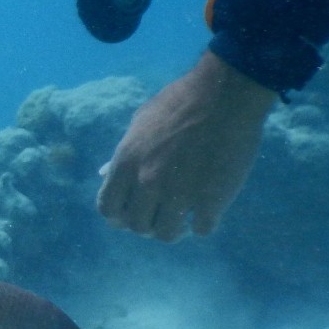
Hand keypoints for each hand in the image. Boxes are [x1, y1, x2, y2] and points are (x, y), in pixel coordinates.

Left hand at [97, 50, 277, 240]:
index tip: (131, 213)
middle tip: (161, 213)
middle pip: (136, 225)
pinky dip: (203, 223)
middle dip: (147, 223)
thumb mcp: (140, 121)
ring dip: (173, 228)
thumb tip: (104, 173)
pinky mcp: (211, 199)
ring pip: (166, 234)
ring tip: (184, 216)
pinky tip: (208, 210)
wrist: (224, 94)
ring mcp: (179, 193)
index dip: (118, 216)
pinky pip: (201, 230)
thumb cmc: (180, 102)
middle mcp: (148, 182)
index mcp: (127, 162)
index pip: (108, 207)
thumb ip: (123, 152)